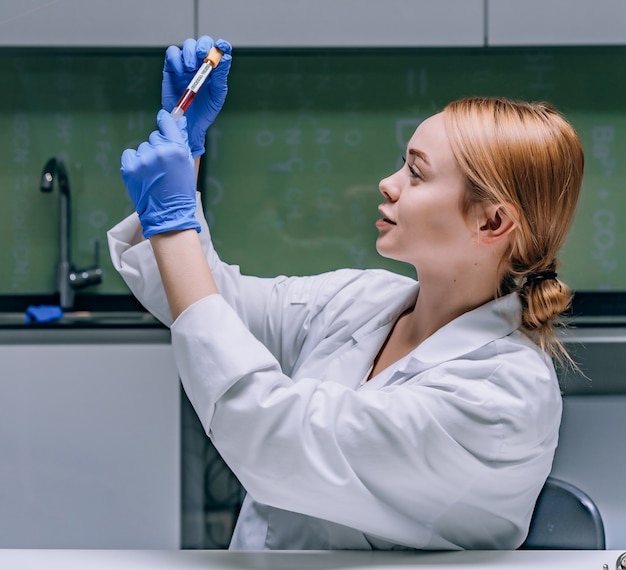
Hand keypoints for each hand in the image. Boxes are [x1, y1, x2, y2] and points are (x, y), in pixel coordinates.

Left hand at [120, 110, 199, 238]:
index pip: (166, 123)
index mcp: (176, 149)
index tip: (163, 120)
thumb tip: (179, 120)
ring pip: (143, 147)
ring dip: (147, 157)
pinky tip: (143, 175)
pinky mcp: (129, 168)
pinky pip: (129, 155)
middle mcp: (159, 152)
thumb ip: (182, 141)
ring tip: (153, 175)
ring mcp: (143, 160)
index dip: (165, 121)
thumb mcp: (188, 165)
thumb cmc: (181, 191)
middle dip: (158, 147)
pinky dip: (135, 162)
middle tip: (163, 165)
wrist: (169, 215)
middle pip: (154, 136)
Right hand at [162, 36, 231, 157]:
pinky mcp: (171, 68)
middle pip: (202, 43)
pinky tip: (180, 71)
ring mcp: (185, 65)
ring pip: (187, 45)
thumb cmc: (205, 111)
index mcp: (215, 69)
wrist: (188, 124)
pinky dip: (175, 59)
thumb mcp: (217, 94)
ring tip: (190, 68)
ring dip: (189, 52)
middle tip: (202, 55)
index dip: (221, 45)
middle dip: (203, 45)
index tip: (221, 46)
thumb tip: (226, 57)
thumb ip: (220, 76)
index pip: (219, 50)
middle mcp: (201, 64)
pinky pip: (172, 54)